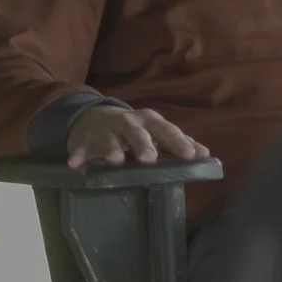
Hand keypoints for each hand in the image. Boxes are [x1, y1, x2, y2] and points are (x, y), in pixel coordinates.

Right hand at [66, 103, 210, 169]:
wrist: (96, 118)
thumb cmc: (136, 130)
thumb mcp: (156, 132)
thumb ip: (179, 143)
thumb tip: (205, 154)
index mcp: (150, 121)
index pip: (167, 131)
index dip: (179, 142)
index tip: (190, 155)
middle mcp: (129, 123)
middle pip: (136, 132)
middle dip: (142, 143)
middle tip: (149, 158)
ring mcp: (105, 130)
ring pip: (109, 139)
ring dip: (111, 148)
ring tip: (115, 160)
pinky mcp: (85, 140)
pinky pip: (81, 147)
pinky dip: (78, 154)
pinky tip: (75, 164)